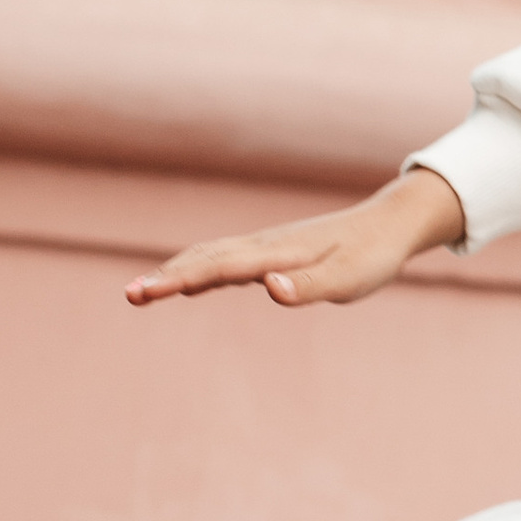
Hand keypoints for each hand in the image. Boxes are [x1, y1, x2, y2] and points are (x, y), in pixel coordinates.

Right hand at [127, 169, 464, 307]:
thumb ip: (309, 285)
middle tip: (129, 295)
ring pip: (210, 257)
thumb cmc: (372, 256)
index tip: (142, 292)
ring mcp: (266, 247)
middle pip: (203, 259)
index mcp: (276, 254)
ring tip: (142, 291)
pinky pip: (226, 261)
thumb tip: (270, 290)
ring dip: (175, 272)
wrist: (390, 224)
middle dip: (165, 277)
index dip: (178, 280)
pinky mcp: (274, 253)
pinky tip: (190, 285)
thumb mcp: (348, 278)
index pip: (216, 267)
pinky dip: (199, 271)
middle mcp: (264, 246)